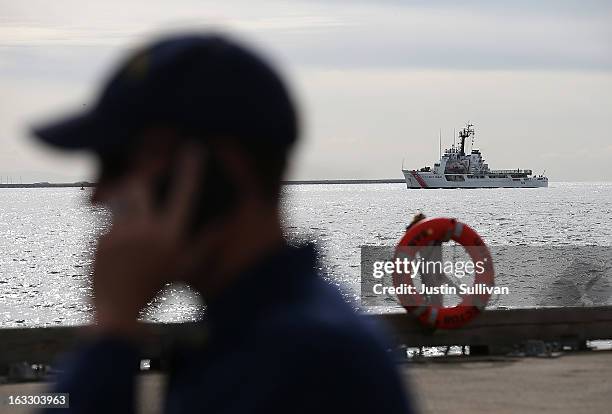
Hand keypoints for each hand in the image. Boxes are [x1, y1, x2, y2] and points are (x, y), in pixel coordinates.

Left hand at [90, 146, 202, 336]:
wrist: (118, 314)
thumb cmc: (158, 291)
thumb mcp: (187, 269)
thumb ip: (207, 244)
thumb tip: (224, 224)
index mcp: (170, 235)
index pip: (184, 193)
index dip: (190, 169)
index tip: (194, 148)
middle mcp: (145, 230)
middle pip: (141, 185)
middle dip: (143, 175)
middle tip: (146, 173)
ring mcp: (119, 234)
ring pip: (120, 197)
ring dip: (125, 194)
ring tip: (130, 201)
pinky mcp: (99, 241)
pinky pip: (105, 218)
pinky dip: (112, 218)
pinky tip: (116, 234)